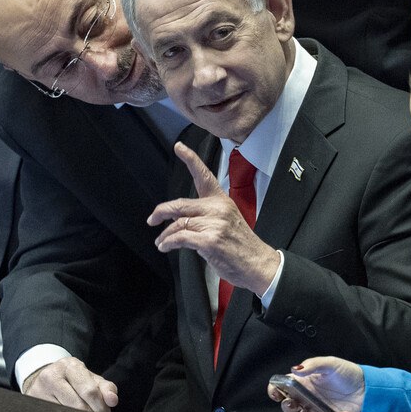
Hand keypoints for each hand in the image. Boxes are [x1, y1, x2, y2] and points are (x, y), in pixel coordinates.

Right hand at [21, 357, 117, 411]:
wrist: (45, 377)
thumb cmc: (73, 379)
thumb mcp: (90, 378)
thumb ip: (105, 388)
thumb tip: (112, 400)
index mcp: (70, 366)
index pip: (89, 391)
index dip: (99, 406)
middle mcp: (52, 376)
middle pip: (77, 406)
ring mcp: (39, 390)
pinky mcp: (33, 401)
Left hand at [147, 142, 279, 295]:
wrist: (258, 263)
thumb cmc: (242, 245)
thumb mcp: (228, 221)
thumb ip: (206, 215)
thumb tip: (182, 220)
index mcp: (221, 201)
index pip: (204, 175)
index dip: (190, 159)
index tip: (179, 147)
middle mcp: (217, 209)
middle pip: (180, 204)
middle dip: (162, 212)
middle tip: (152, 219)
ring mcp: (214, 224)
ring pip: (178, 223)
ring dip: (165, 234)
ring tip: (161, 241)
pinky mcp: (209, 241)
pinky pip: (181, 238)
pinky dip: (169, 243)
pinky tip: (166, 246)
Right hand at [267, 356, 364, 411]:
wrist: (366, 389)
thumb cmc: (348, 373)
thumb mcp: (330, 363)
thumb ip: (312, 365)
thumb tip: (295, 369)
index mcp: (304, 378)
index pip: (283, 383)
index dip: (275, 387)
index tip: (276, 391)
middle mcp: (306, 393)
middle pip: (286, 400)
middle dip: (285, 403)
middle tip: (291, 402)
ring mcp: (313, 405)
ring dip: (294, 411)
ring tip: (300, 408)